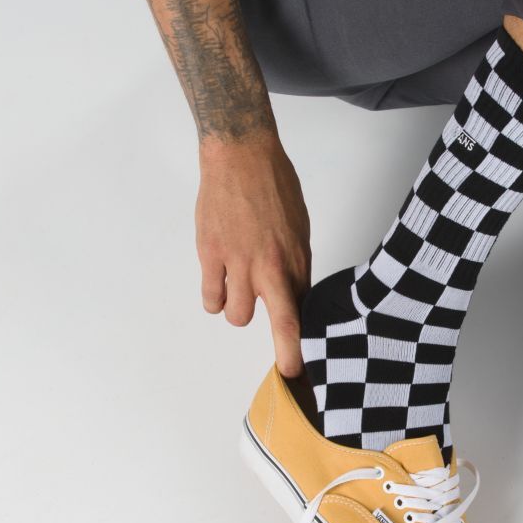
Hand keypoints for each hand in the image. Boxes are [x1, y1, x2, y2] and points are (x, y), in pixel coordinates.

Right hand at [196, 135, 310, 376]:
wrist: (240, 155)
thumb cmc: (274, 187)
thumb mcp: (299, 229)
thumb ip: (296, 266)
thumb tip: (295, 297)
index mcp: (296, 258)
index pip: (307, 309)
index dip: (309, 341)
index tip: (312, 368)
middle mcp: (270, 265)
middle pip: (281, 324)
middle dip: (286, 352)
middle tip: (288, 368)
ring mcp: (238, 262)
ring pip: (237, 316)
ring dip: (239, 311)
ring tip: (240, 292)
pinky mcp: (210, 254)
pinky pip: (210, 298)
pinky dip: (214, 299)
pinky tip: (219, 285)